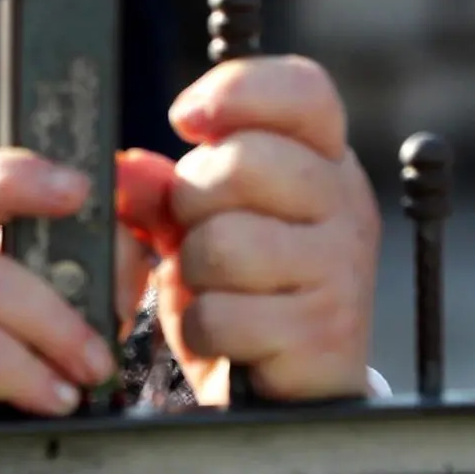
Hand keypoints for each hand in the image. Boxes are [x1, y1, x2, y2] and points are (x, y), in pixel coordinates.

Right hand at [0, 149, 123, 418]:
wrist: (30, 471)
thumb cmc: (54, 393)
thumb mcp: (93, 314)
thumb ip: (112, 249)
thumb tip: (134, 177)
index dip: (16, 170)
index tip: (81, 184)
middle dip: (9, 190)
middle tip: (78, 206)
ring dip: (48, 318)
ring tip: (93, 365)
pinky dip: (17, 369)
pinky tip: (55, 397)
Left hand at [117, 55, 379, 403]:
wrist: (293, 383)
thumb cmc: (243, 284)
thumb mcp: (200, 222)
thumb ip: (160, 186)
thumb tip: (127, 170)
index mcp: (324, 160)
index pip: (304, 89)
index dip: (237, 90)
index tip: (187, 121)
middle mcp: (347, 204)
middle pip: (244, 162)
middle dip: (193, 200)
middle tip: (199, 231)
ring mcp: (342, 271)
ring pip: (224, 243)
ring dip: (194, 272)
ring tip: (214, 286)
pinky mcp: (321, 336)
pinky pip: (222, 315)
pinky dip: (203, 329)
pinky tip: (225, 335)